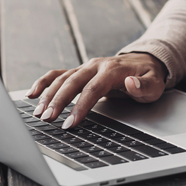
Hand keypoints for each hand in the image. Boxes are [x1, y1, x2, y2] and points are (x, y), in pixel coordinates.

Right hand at [26, 52, 167, 127]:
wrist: (144, 62)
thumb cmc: (148, 76)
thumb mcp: (154, 84)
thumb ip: (144, 86)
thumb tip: (132, 82)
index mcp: (112, 69)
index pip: (93, 88)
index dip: (81, 106)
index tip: (70, 123)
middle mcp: (95, 66)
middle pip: (73, 82)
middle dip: (58, 101)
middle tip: (47, 119)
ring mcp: (86, 67)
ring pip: (62, 78)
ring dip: (48, 95)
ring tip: (38, 113)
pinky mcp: (79, 71)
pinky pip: (58, 74)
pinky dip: (43, 82)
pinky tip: (31, 94)